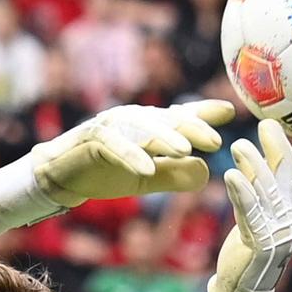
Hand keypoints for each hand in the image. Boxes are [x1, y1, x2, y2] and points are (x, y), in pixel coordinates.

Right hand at [30, 99, 235, 205]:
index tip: (231, 112)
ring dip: (164, 139)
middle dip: (192, 128)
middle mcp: (133, 119)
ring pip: (143, 129)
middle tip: (215, 141)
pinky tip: (148, 170)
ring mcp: (112, 125)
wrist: (60, 177)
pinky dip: (132, 156)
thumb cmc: (104, 173)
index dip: (204, 114)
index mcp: (148, 126)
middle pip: (167, 120)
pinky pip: (115, 145)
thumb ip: (174, 175)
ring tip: (185, 151)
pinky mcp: (92, 138)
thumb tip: (205, 171)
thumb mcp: (146, 179)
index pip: (180, 117)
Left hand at [207, 121, 291, 291]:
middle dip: (279, 148)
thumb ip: (263, 182)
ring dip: (254, 166)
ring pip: (268, 192)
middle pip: (289, 178)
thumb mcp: (260, 211)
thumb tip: (261, 149)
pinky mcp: (260, 244)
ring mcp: (279, 232)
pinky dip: (241, 192)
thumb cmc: (251, 246)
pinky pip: (250, 213)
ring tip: (238, 145)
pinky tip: (231, 175)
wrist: (242, 288)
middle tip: (267, 124)